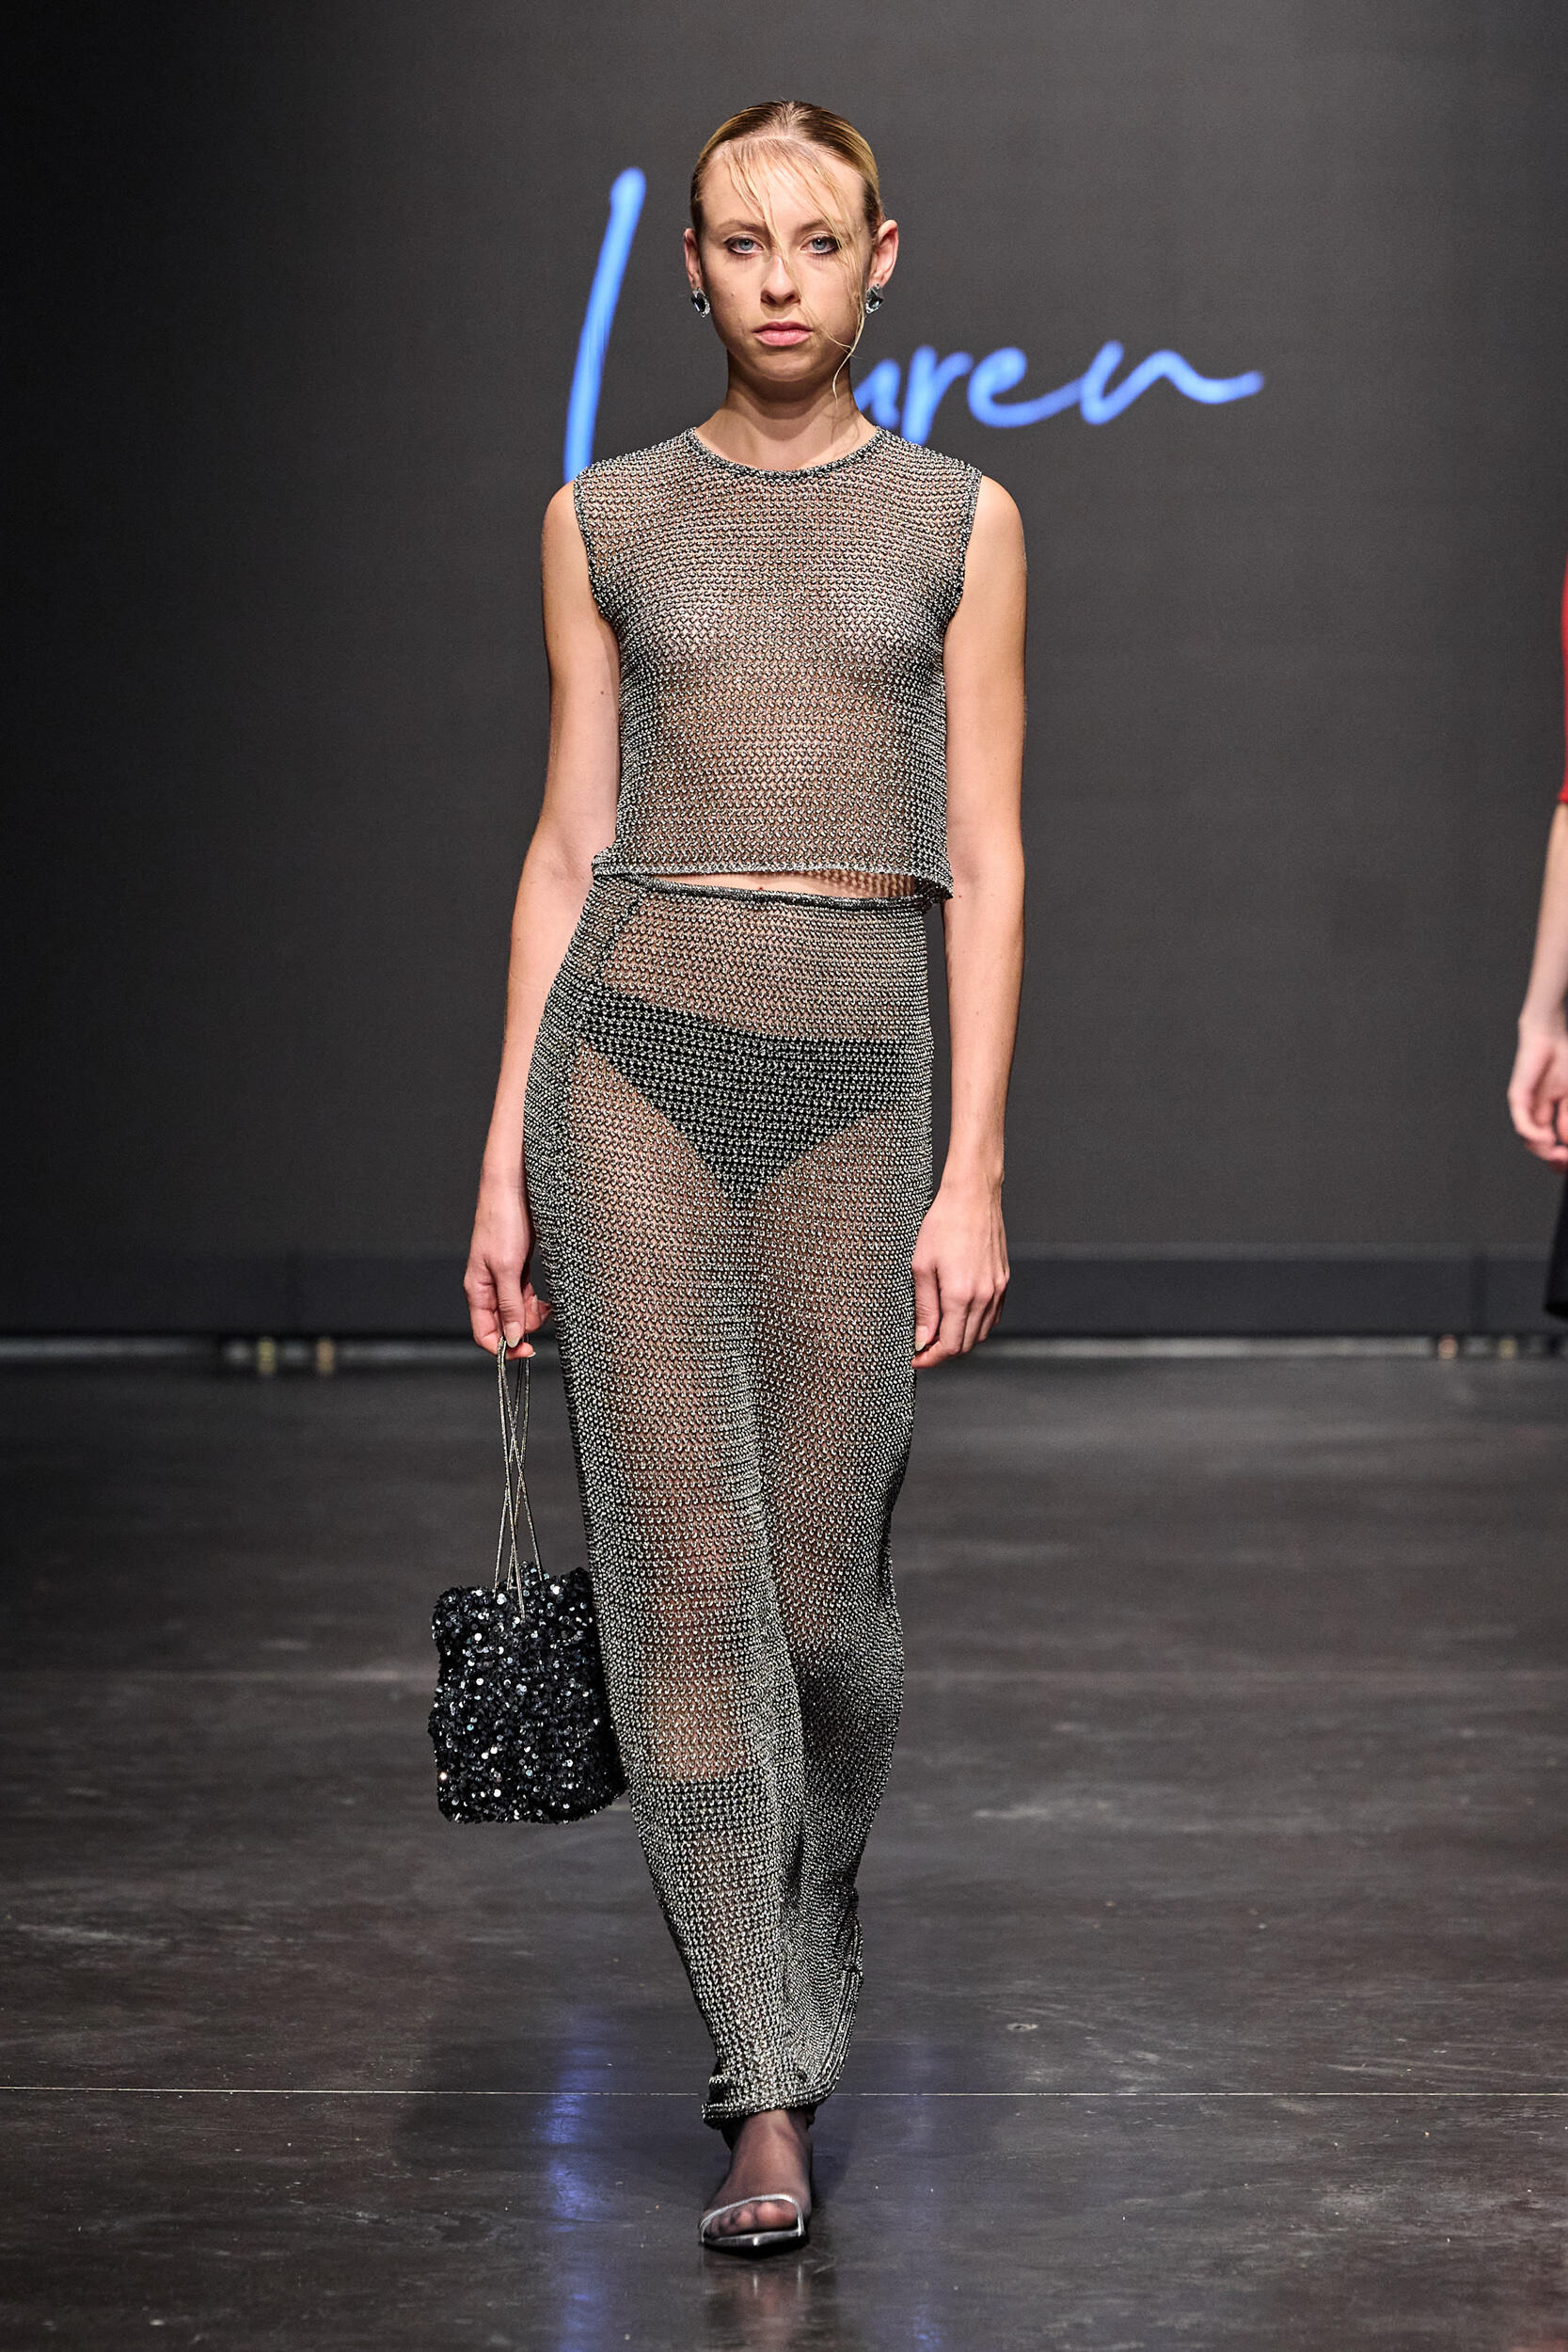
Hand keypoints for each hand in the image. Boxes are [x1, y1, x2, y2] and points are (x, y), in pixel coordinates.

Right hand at [464, 1173, 552, 1356]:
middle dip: (524, 1327)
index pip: (484, 1333)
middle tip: (543, 1317)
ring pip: (517, 1311)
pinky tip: (546, 1298)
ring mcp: (503, 1277)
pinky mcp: (517, 1267)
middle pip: (503, 1324)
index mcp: (477, 1289)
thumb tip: (512, 1339)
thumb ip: (509, 1304)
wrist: (513, 1187)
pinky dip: (536, 1301)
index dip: (504, 1348)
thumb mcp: (508, 1267)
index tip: (527, 1351)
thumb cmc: (503, 1220)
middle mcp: (488, 1287)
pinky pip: (525, 1295)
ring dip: (533, 1314)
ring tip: (547, 1304)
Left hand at [912, 1175, 1008, 1366]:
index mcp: (961, 1295)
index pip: (948, 1346)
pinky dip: (975, 1325)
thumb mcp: (922, 1266)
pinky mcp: (1003, 1281)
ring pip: (980, 1333)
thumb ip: (924, 1308)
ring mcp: (997, 1289)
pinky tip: (958, 1316)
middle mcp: (984, 1297)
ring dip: (959, 1339)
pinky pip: (992, 1316)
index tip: (915, 1359)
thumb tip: (922, 1339)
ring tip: (936, 1331)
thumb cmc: (943, 1224)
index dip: (929, 1359)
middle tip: (921, 1347)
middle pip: (966, 1345)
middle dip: (942, 1352)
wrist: (973, 1196)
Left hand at [1508, 1019, 1567, 1168]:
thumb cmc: (1561, 1060)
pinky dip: (1533, 1136)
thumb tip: (1566, 1142)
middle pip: (1539, 1148)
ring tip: (1560, 1152)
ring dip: (1545, 1151)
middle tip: (1566, 1160)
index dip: (1561, 1157)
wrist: (1550, 1035)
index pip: (1552, 1145)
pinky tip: (1547, 1139)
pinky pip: (1522, 1123)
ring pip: (1530, 1141)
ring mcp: (1525, 1108)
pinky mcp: (1518, 1098)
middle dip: (1554, 1159)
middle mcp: (1535, 1114)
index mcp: (1548, 1115)